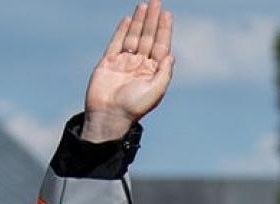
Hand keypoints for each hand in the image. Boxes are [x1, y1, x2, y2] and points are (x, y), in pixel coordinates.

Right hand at [81, 0, 174, 141]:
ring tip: (144, 5)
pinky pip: (116, 43)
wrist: (109, 116)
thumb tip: (171, 54)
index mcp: (153, 72)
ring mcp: (124, 62)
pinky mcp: (108, 62)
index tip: (167, 14)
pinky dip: (122, 31)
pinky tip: (128, 19)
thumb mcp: (156, 91)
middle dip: (152, 20)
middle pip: (148, 37)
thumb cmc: (134, 107)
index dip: (164, 30)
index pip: (161, 46)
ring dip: (139, 21)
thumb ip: (164, 72)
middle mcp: (140, 65)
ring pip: (133, 37)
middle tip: (156, 2)